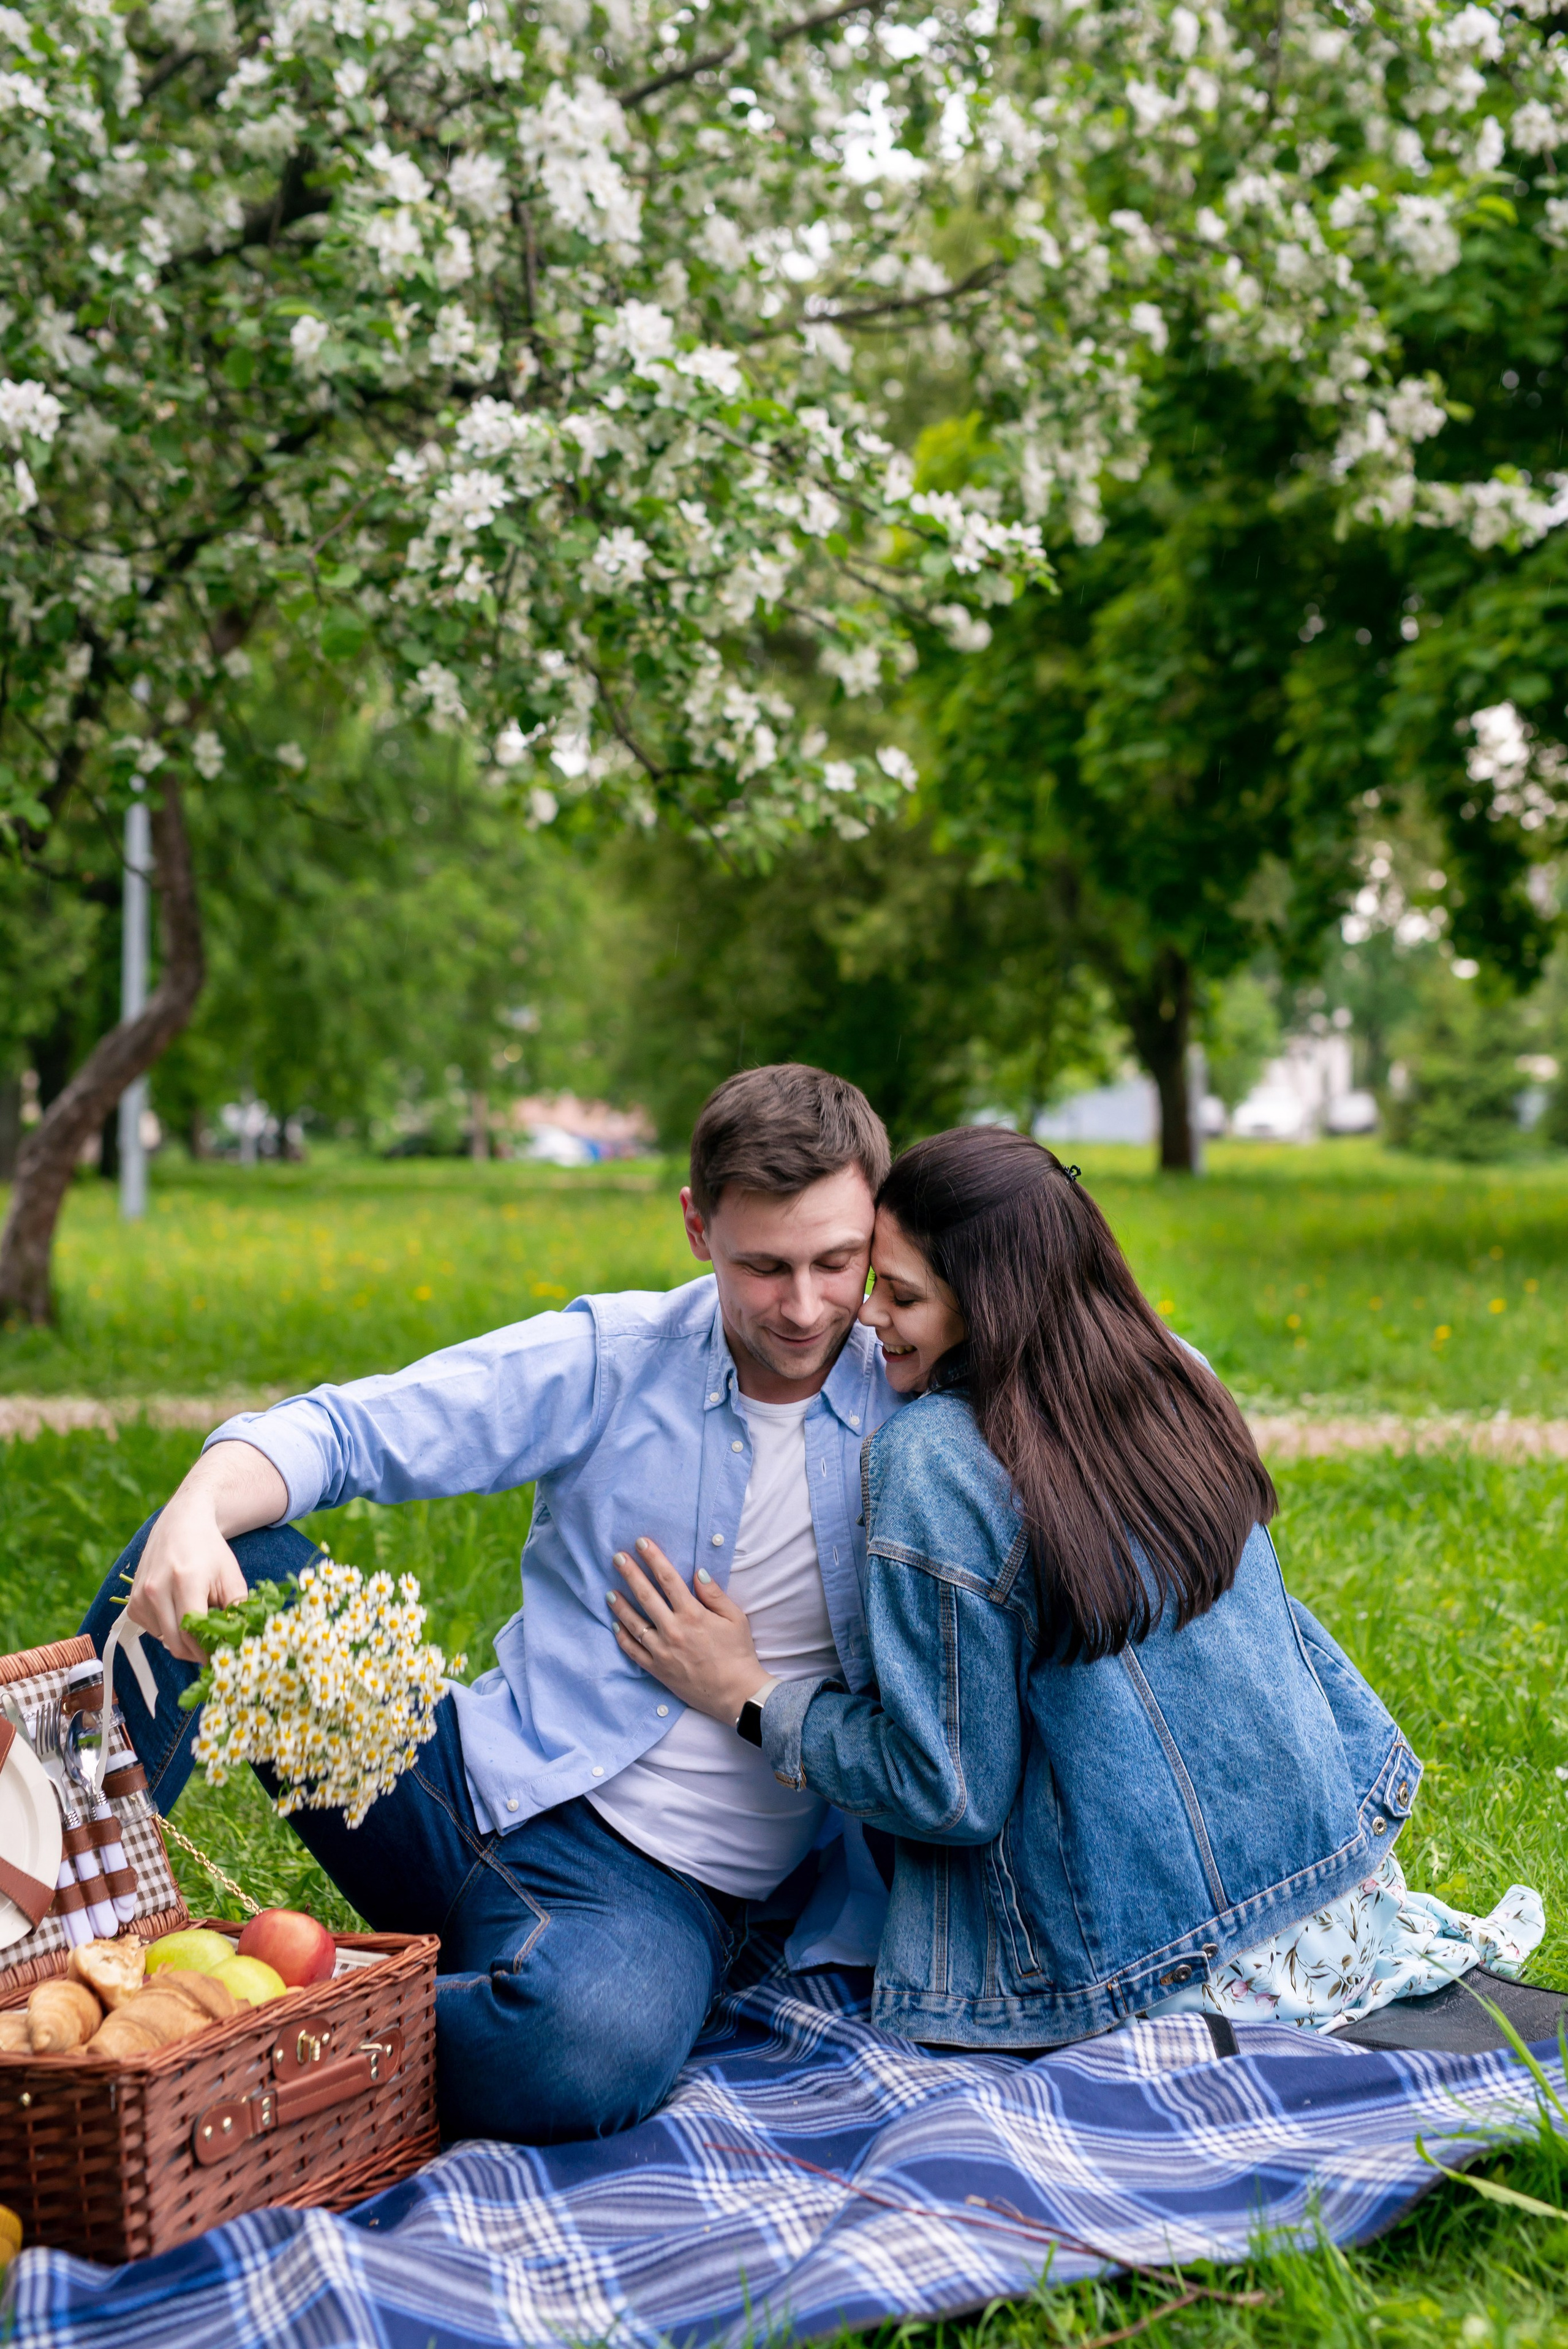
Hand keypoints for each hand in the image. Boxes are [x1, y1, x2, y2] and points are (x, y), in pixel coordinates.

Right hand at [126, 1442, 284, 1662]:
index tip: (222, 1656)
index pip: (194, 1632)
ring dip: (183, 1640)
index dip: (209, 1650)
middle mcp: (156, 1590)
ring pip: (164, 1639)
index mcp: (185, 1581)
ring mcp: (140, 1596)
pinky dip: (168, 1630)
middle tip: (213, 1651)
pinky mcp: (132, 1603)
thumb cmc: (210, 1550)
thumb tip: (239, 1642)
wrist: (181, 1525)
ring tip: (198, 1619)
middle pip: (177, 1642)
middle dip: (197, 1652)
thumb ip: (237, 1610)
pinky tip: (179, 1611)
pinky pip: (153, 1631)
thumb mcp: (231, 1576)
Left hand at [609, 1538, 773, 1724]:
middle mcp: (673, 1630)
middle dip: (630, 1574)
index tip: (642, 1544)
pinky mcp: (657, 1669)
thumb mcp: (735, 1619)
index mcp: (693, 1615)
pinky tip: (615, 1624)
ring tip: (609, 1591)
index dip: (654, 1559)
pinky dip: (622, 1637)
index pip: (669, 1580)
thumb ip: (714, 1595)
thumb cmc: (738, 1654)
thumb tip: (698, 1572)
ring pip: (634, 1623)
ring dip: (620, 1605)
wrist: (735, 1693)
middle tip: (617, 1558)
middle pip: (646, 1596)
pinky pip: (633, 1651)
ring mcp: (662, 1651)